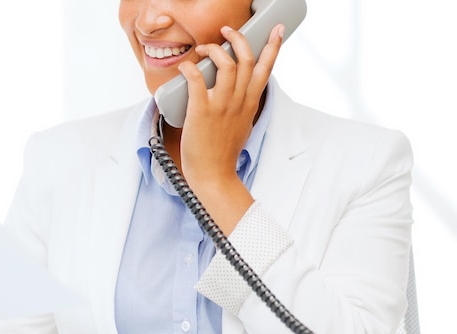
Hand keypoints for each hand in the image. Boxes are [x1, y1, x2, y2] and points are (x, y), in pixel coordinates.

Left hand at [176, 24, 284, 232]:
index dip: (272, 46)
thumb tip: (238, 95)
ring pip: (225, 64)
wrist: (213, 175)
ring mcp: (221, 106)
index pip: (265, 69)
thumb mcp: (242, 126)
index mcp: (250, 104)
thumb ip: (243, 108)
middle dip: (238, 38)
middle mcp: (239, 102)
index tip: (276, 29)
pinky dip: (190, 68)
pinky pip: (197, 79)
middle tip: (227, 31)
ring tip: (203, 49)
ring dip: (214, 49)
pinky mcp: (201, 111)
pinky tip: (185, 66)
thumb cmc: (223, 154)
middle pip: (246, 59)